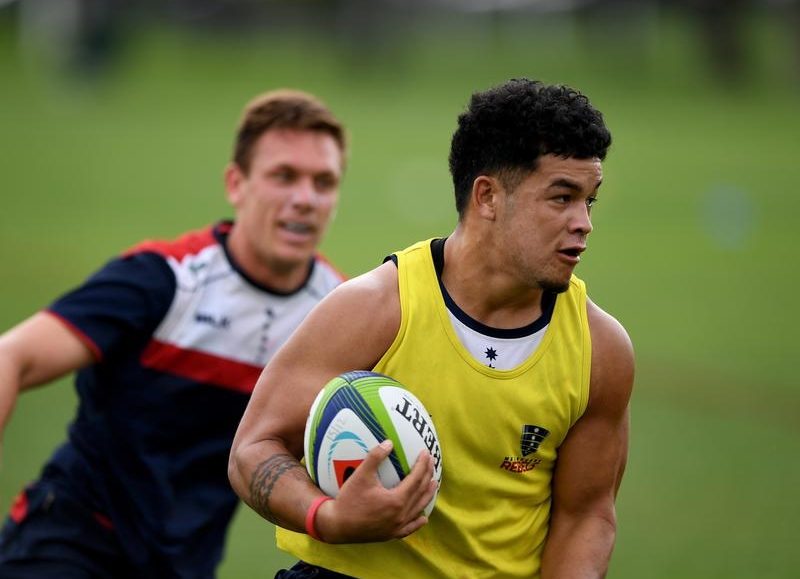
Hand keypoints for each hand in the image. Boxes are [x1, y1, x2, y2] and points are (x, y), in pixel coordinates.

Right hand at [315, 440, 436, 542]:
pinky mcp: (390, 534)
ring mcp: (397, 526)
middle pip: (420, 492)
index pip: (416, 479)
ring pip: (418, 509)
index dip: (422, 465)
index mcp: (397, 500)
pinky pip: (409, 528)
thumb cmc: (348, 500)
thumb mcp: (361, 475)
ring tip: (434, 484)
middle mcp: (401, 515)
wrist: (336, 526)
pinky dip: (418, 521)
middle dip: (428, 476)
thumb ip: (375, 457)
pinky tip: (423, 518)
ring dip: (427, 495)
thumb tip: (389, 442)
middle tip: (431, 463)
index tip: (426, 453)